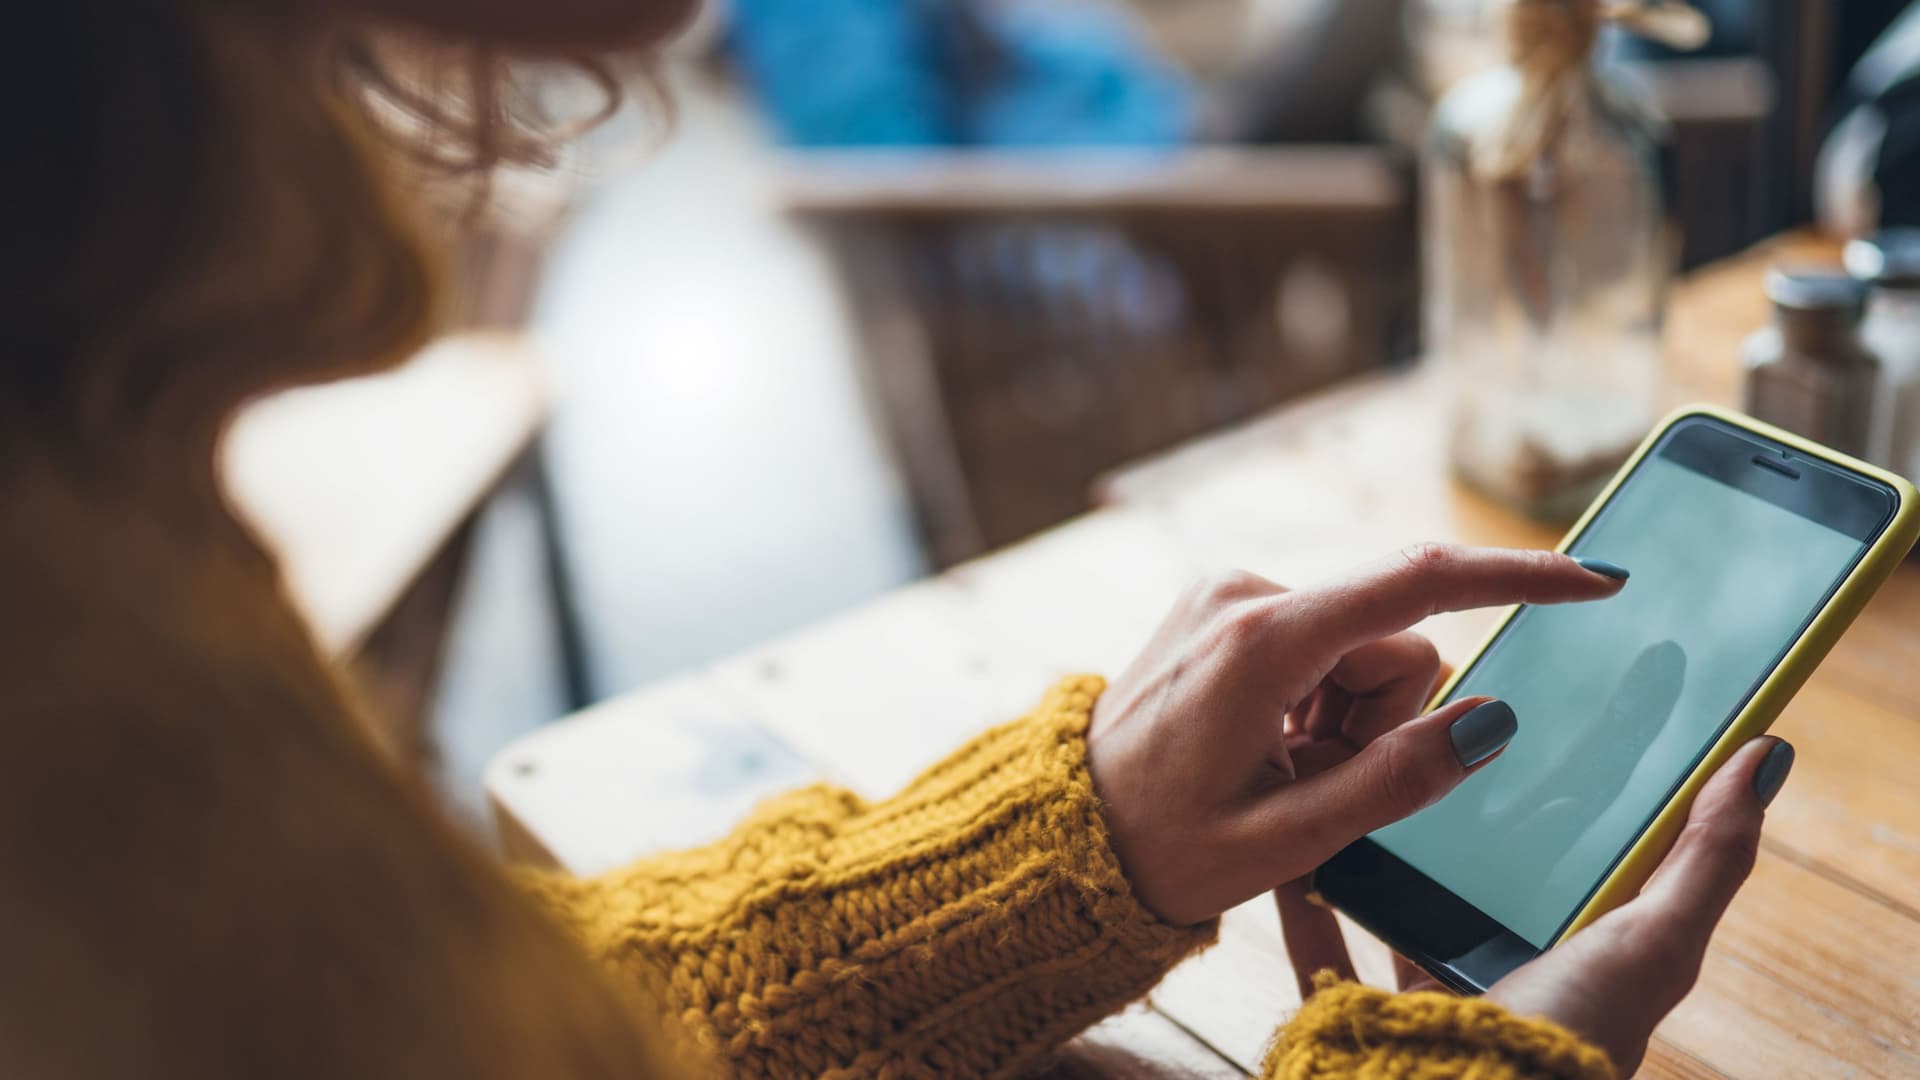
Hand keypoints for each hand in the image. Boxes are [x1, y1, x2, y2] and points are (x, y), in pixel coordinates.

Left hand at [1088, 543, 1625, 925]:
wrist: (1071, 832)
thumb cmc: (1164, 846)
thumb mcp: (1288, 839)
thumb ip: (1396, 780)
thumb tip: (1492, 721)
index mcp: (1261, 643)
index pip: (1417, 586)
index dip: (1517, 577)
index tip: (1597, 580)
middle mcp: (1245, 595)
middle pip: (1394, 642)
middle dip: (1384, 720)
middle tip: (1314, 784)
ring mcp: (1230, 594)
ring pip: (1362, 648)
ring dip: (1348, 718)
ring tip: (1281, 771)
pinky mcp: (1225, 605)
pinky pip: (1320, 644)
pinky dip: (1318, 701)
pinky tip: (1266, 747)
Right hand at [1274, 734, 1792, 1074]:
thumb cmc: (1569, 1041)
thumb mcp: (1656, 942)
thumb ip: (1708, 855)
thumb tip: (1766, 754)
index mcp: (1574, 952)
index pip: (1568, 843)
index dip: (1557, 771)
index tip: (1534, 691)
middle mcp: (1500, 969)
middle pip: (1470, 861)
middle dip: (1446, 790)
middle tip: (1424, 709)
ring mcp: (1421, 991)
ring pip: (1390, 891)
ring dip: (1369, 829)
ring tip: (1350, 756)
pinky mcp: (1353, 1008)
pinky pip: (1318, 937)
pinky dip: (1301, 890)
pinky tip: (1291, 835)